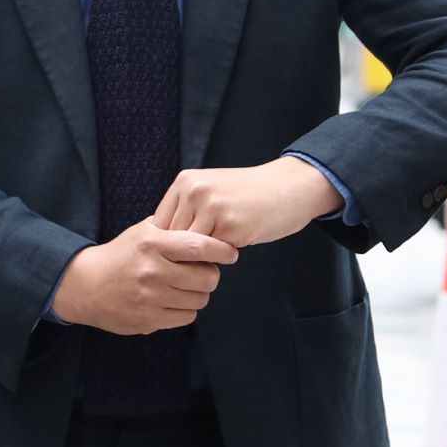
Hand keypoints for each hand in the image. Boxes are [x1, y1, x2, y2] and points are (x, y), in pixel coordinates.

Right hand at [51, 218, 237, 334]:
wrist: (85, 284)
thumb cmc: (119, 255)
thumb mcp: (141, 232)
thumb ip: (171, 228)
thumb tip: (207, 224)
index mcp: (153, 243)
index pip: (199, 245)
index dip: (222, 250)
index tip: (231, 253)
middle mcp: (153, 270)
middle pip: (207, 277)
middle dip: (211, 274)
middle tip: (203, 271)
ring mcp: (151, 297)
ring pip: (200, 299)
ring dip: (198, 293)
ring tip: (186, 286)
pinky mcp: (148, 319)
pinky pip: (186, 317)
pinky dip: (186, 309)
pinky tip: (174, 300)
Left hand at [153, 156, 342, 248]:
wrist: (287, 187)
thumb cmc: (249, 195)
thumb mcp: (211, 191)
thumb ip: (187, 210)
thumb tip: (162, 244)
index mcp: (185, 181)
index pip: (158, 224)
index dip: (167, 245)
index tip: (175, 257)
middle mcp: (193, 190)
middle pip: (169, 239)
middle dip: (179, 256)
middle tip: (193, 265)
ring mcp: (210, 206)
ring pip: (188, 249)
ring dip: (197, 261)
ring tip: (210, 261)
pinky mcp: (229, 224)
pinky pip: (212, 254)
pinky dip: (217, 259)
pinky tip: (230, 253)